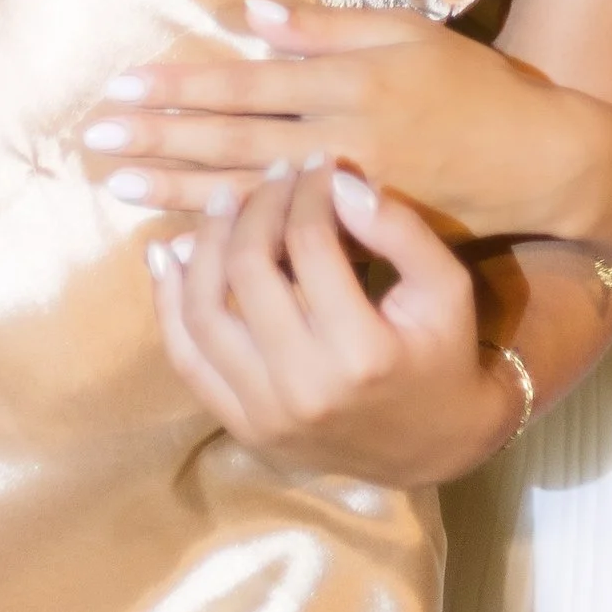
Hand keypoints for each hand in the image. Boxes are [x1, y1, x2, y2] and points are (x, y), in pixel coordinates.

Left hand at [86, 0, 592, 241]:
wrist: (538, 163)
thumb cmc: (473, 87)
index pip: (248, 86)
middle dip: (160, 142)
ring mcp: (349, 199)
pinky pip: (285, 244)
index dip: (183, 88)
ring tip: (119, 186)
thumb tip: (250, 17)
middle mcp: (342, 142)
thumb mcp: (408, 36)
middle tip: (96, 142)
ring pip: (249, 197)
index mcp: (351, 84)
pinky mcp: (362, 241)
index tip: (124, 87)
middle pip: (233, 144)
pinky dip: (235, 239)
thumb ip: (327, 29)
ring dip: (178, 191)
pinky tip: (189, 242)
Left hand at [148, 156, 520, 485]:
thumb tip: (337, 180)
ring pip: (204, 311)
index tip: (315, 164)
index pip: (309, 244)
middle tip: (273, 175)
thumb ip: (398, 229)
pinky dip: (168, 302)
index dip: (307, 190)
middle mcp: (302, 388)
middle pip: (248, 271)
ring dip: (205, 244)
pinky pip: (186, 358)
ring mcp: (263, 414)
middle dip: (257, 206)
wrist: (432, 448)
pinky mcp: (240, 426)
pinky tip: (168, 254)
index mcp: (361, 354)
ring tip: (224, 201)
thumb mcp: (444, 286)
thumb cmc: (442, 355)